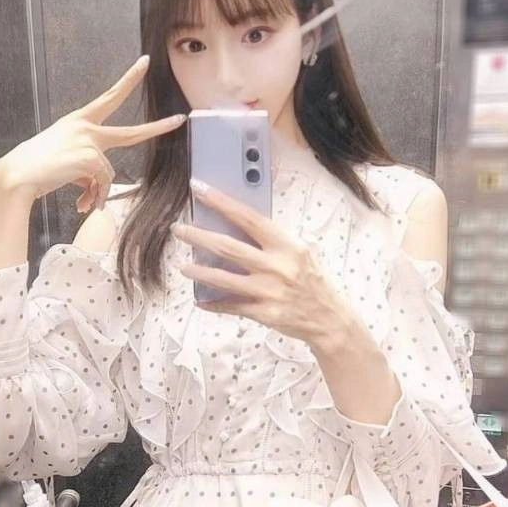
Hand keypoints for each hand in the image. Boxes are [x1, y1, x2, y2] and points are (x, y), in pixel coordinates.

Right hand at [0, 55, 185, 210]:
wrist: (17, 175)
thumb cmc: (35, 168)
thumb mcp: (64, 159)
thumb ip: (85, 167)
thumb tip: (95, 190)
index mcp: (78, 120)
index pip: (109, 97)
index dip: (128, 80)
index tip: (144, 64)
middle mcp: (86, 127)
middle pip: (131, 132)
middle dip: (158, 128)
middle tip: (180, 119)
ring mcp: (89, 141)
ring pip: (107, 175)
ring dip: (97, 193)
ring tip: (83, 204)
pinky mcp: (90, 158)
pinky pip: (102, 184)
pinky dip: (94, 197)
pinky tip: (82, 205)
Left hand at [170, 179, 354, 349]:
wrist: (329, 318)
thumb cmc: (313, 280)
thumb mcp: (300, 252)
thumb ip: (272, 241)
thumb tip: (237, 226)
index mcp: (286, 245)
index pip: (248, 217)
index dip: (221, 202)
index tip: (199, 188)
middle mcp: (276, 266)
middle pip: (227, 247)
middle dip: (198, 236)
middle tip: (178, 229)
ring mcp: (268, 292)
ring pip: (223, 279)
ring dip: (198, 272)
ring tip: (182, 266)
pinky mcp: (263, 313)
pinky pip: (231, 306)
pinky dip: (213, 303)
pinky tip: (200, 300)